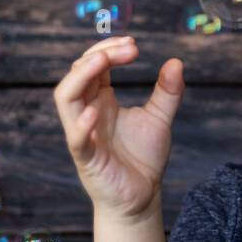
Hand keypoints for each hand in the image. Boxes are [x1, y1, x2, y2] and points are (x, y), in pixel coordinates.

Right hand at [52, 36, 184, 220]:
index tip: (134, 45)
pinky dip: (82, 124)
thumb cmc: (143, 158)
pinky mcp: (86, 158)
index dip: (108, 49)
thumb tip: (176, 62)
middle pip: (77, 74)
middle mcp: (87, 112)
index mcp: (101, 100)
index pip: (93, 65)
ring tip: (102, 61)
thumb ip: (168, 91)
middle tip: (129, 48)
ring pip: (66, 98)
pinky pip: (76, 138)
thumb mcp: (160, 118)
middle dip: (99, 55)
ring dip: (81, 76)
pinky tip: (96, 111)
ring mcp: (84, 134)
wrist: (143, 197)